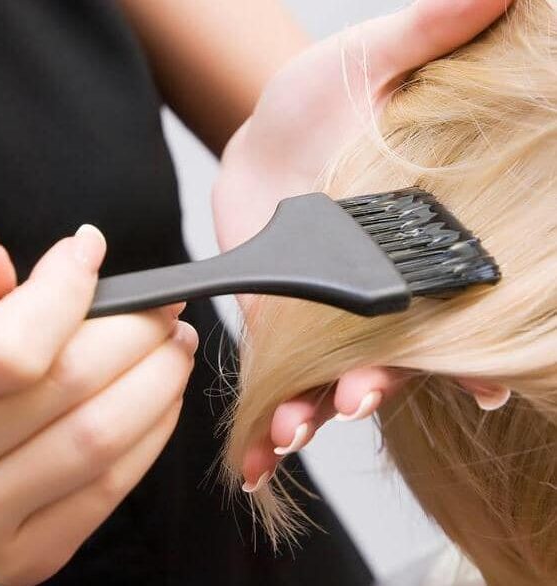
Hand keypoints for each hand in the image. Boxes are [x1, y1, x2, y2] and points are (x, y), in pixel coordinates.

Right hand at [0, 228, 196, 584]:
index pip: (13, 346)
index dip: (64, 287)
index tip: (90, 249)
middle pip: (72, 383)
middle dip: (137, 330)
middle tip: (165, 305)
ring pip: (101, 435)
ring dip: (159, 379)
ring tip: (177, 345)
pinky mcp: (26, 555)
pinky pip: (109, 487)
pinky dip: (152, 432)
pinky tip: (164, 397)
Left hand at [211, 0, 513, 490]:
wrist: (269, 129)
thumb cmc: (326, 96)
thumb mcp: (374, 59)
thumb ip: (430, 34)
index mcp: (420, 242)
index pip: (456, 306)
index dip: (470, 350)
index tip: (476, 386)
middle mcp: (382, 289)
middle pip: (391, 354)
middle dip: (379, 383)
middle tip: (359, 399)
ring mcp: (328, 310)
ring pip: (332, 376)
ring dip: (316, 409)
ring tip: (291, 431)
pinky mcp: (278, 318)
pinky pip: (277, 372)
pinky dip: (269, 410)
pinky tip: (255, 449)